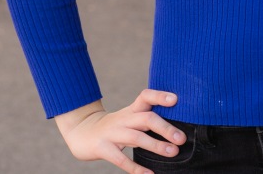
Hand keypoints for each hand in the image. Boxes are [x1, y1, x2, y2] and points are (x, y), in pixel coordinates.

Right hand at [53, 90, 186, 173]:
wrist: (81, 132)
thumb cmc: (114, 127)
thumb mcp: (129, 118)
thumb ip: (147, 118)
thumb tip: (177, 128)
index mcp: (131, 110)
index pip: (145, 96)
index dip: (159, 96)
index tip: (175, 100)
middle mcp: (123, 119)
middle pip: (146, 118)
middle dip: (165, 128)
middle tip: (181, 138)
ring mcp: (112, 133)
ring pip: (136, 137)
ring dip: (156, 145)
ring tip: (172, 152)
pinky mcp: (103, 148)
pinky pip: (121, 159)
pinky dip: (136, 168)